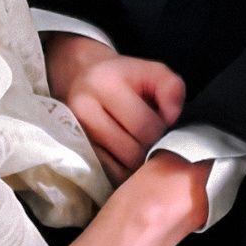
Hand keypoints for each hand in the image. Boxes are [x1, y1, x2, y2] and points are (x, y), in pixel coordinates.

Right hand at [44, 33, 186, 183]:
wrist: (83, 78)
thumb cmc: (124, 78)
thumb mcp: (153, 72)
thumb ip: (172, 88)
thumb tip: (171, 118)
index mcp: (104, 83)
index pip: (145, 126)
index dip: (161, 130)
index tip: (161, 123)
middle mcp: (83, 108)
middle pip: (132, 151)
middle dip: (148, 149)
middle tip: (151, 139)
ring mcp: (74, 134)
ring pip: (119, 168)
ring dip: (136, 163)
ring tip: (138, 145)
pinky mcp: (72, 152)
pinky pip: (107, 174)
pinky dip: (121, 170)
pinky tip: (124, 155)